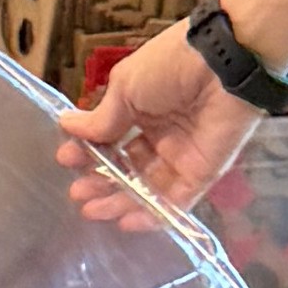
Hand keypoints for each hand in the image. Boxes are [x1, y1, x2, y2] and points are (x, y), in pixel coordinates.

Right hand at [56, 17, 248, 228]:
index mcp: (143, 108)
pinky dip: (151, 214)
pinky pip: (175, 199)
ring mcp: (182, 156)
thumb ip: (102, 118)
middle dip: (101, 181)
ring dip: (119, 201)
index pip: (112, 137)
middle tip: (77, 194)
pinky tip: (125, 222)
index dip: (89, 151)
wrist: (222, 66)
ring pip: (147, 187)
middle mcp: (162, 134)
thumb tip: (67, 127)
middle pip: (127, 167)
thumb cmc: (169, 67)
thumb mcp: (126, 88)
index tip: (65, 160)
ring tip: (91, 210)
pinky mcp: (202, 173)